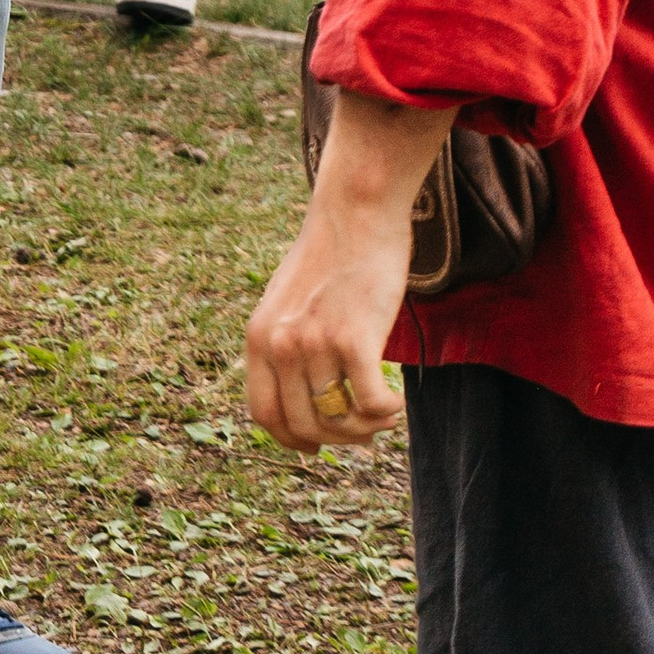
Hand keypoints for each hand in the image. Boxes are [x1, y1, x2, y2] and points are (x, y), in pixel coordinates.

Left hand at [244, 90, 451, 453]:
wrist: (355, 209)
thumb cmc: (331, 254)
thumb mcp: (287, 301)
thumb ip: (286, 345)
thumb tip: (305, 398)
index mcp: (258, 337)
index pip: (265, 415)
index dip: (292, 438)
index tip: (318, 444)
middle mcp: (279, 344)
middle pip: (304, 426)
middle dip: (337, 438)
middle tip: (364, 429)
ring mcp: (315, 343)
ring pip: (339, 420)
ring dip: (366, 427)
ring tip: (383, 412)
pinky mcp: (354, 338)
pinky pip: (370, 405)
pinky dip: (386, 412)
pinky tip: (396, 401)